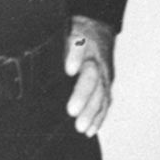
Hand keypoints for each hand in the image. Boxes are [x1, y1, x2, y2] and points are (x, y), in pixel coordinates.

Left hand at [65, 15, 116, 136]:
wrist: (97, 29)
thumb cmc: (75, 34)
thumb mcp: (65, 34)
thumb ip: (60, 47)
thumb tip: (53, 64)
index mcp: (84, 43)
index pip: (80, 46)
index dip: (75, 57)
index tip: (69, 69)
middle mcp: (96, 60)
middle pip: (92, 77)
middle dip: (83, 95)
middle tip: (72, 111)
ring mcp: (104, 74)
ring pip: (101, 93)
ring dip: (92, 112)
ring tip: (81, 128)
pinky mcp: (106, 85)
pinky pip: (105, 102)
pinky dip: (99, 117)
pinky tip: (90, 130)